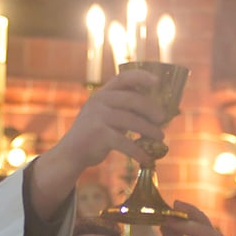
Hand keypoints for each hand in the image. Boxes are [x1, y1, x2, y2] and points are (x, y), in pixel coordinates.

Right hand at [28, 70, 165, 219]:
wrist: (71, 153)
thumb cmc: (95, 135)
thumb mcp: (106, 116)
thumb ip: (124, 110)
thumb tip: (158, 112)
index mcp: (102, 93)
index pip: (123, 78)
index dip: (141, 77)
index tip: (157, 82)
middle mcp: (99, 101)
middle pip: (132, 100)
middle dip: (151, 109)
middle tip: (163, 119)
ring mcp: (98, 117)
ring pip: (131, 121)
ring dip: (149, 130)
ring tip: (161, 138)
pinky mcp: (99, 135)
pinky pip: (125, 142)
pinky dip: (138, 151)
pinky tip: (147, 158)